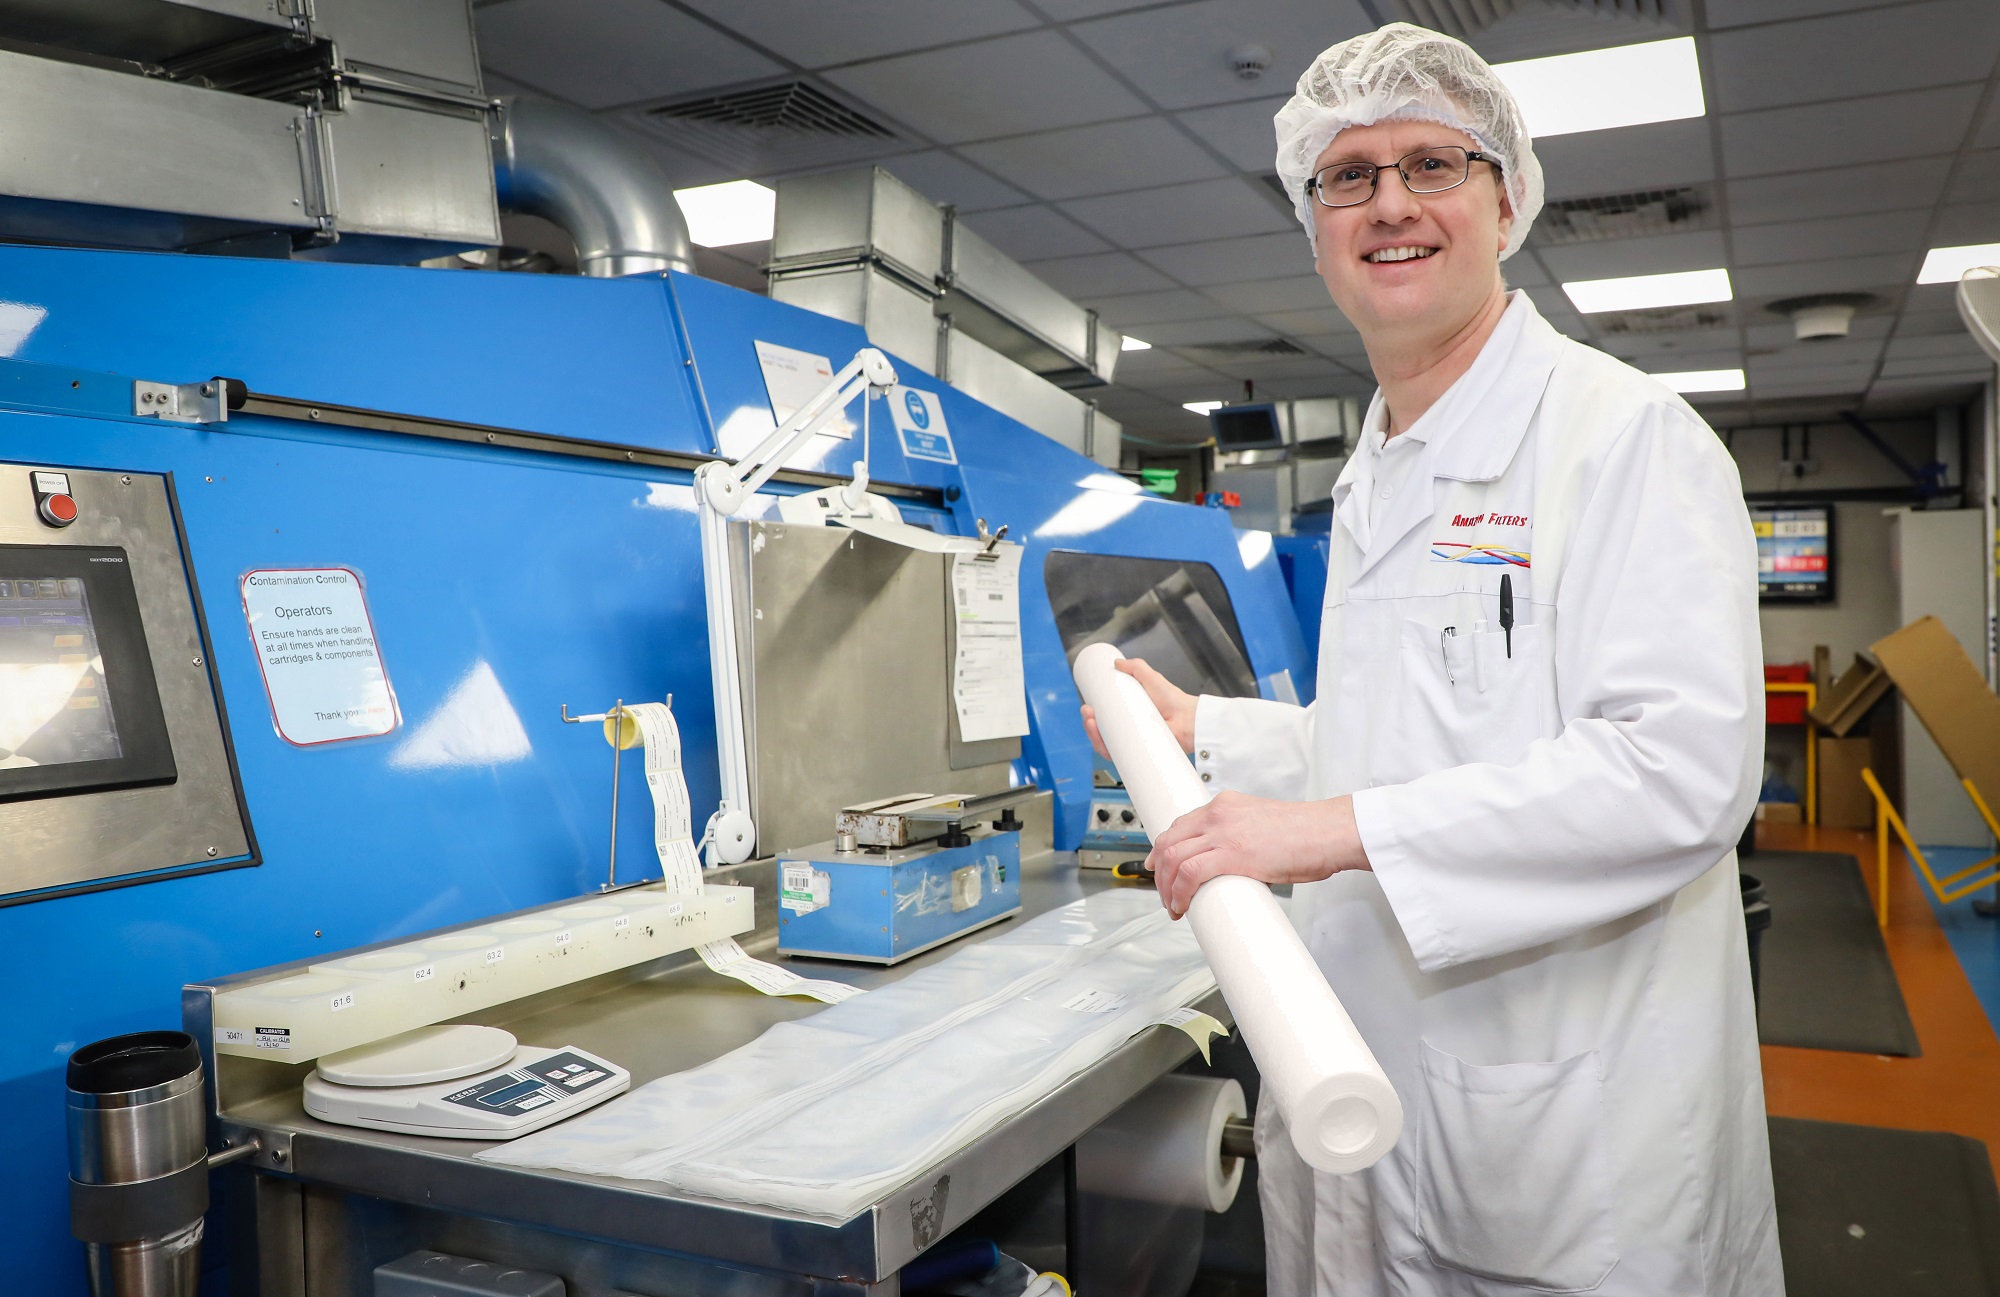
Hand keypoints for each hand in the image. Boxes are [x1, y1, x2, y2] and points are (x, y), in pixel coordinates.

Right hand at [1080, 657, 1197, 758]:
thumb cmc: (1175, 701)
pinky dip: (1106, 753)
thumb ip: (1136, 667)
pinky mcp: (1139, 756)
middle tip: (1087, 713)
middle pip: (1102, 733)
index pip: (1105, 719)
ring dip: (1093, 737)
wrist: (1188, 719)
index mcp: (1130, 716)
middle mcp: (1130, 732)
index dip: (1093, 716)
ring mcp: (1134, 745)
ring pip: (1106, 746)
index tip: (1088, 706)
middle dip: (1089, 725)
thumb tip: (1116, 662)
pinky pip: (1119, 759)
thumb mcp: (1152, 678)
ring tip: (1091, 723)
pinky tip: (1100, 744)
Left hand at [1147, 792, 1368, 918]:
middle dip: (1159, 872)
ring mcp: (1222, 832)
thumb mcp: (1264, 825)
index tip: (1159, 866)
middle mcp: (1218, 814)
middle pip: (1169, 841)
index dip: (1164, 848)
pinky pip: (1189, 873)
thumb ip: (1243, 838)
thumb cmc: (1308, 834)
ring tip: (1173, 906)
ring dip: (1166, 887)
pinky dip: (1178, 892)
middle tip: (1163, 893)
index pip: (1181, 824)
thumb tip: (1236, 867)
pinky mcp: (1231, 853)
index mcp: (1225, 804)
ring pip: (1173, 858)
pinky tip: (1181, 906)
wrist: (1328, 831)